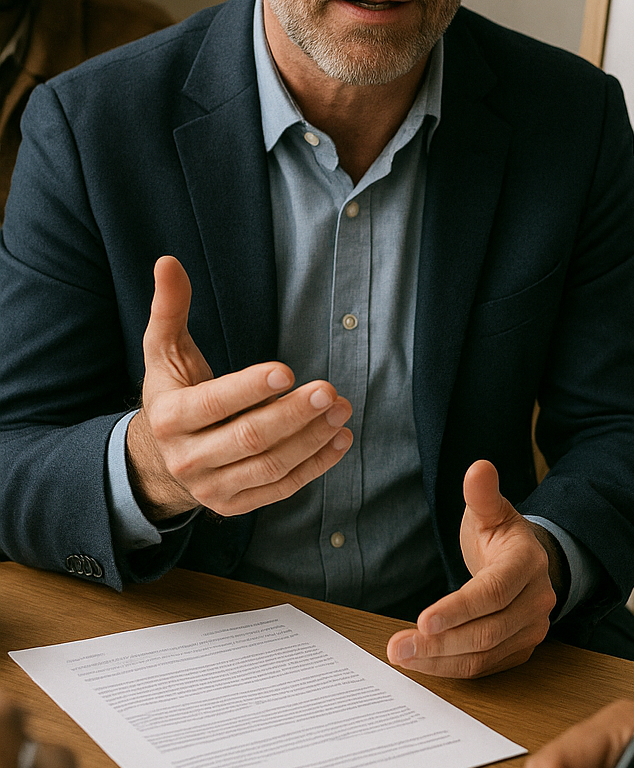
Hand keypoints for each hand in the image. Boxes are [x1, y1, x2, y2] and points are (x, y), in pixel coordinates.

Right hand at [126, 256, 352, 519]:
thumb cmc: (173, 394)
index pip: (213, 405)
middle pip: (249, 438)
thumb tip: (167, 261)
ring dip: (311, 439)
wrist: (159, 460)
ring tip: (341, 410)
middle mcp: (188, 458)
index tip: (287, 371)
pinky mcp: (235, 505)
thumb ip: (170, 308)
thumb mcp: (164, 351)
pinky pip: (281, 488)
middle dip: (293, 414)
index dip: (250, 389)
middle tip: (330, 390)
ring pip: (269, 466)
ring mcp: (212, 488)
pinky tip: (339, 440)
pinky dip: (315, 467)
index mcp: (170, 418)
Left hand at [386, 459, 560, 677]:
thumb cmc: (500, 537)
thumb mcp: (490, 511)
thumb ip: (481, 494)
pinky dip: (451, 668)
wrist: (526, 563)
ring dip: (440, 660)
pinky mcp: (521, 649)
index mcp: (527, 564)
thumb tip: (478, 468)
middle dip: (439, 643)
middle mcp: (536, 600)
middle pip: (486, 631)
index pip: (493, 592)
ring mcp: (532, 629)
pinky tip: (423, 664)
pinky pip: (485, 666)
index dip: (458, 609)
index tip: (422, 621)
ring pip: (483, 654)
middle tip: (397, 648)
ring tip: (402, 656)